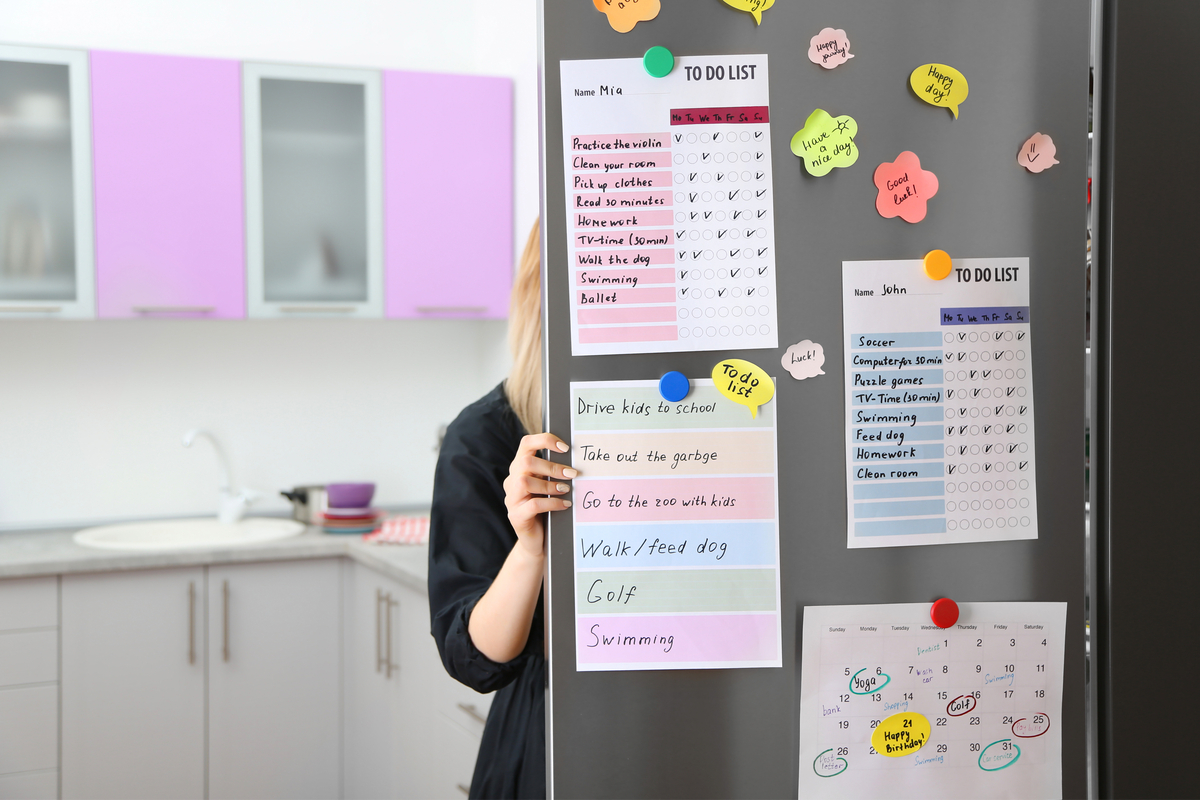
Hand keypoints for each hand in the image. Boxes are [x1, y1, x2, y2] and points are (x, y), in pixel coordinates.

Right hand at [503, 432, 574, 556]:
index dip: (544, 440)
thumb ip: (553, 473)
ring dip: (550, 485)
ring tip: (566, 489)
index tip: (565, 447)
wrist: (537, 541)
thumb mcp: (549, 487)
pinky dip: (552, 503)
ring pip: (524, 482)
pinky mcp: (516, 516)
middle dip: (551, 467)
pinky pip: (533, 505)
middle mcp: (512, 481)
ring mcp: (511, 499)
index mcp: (520, 469)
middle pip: (525, 463)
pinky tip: (565, 504)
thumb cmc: (546, 509)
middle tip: (572, 474)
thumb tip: (575, 461)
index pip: (526, 444)